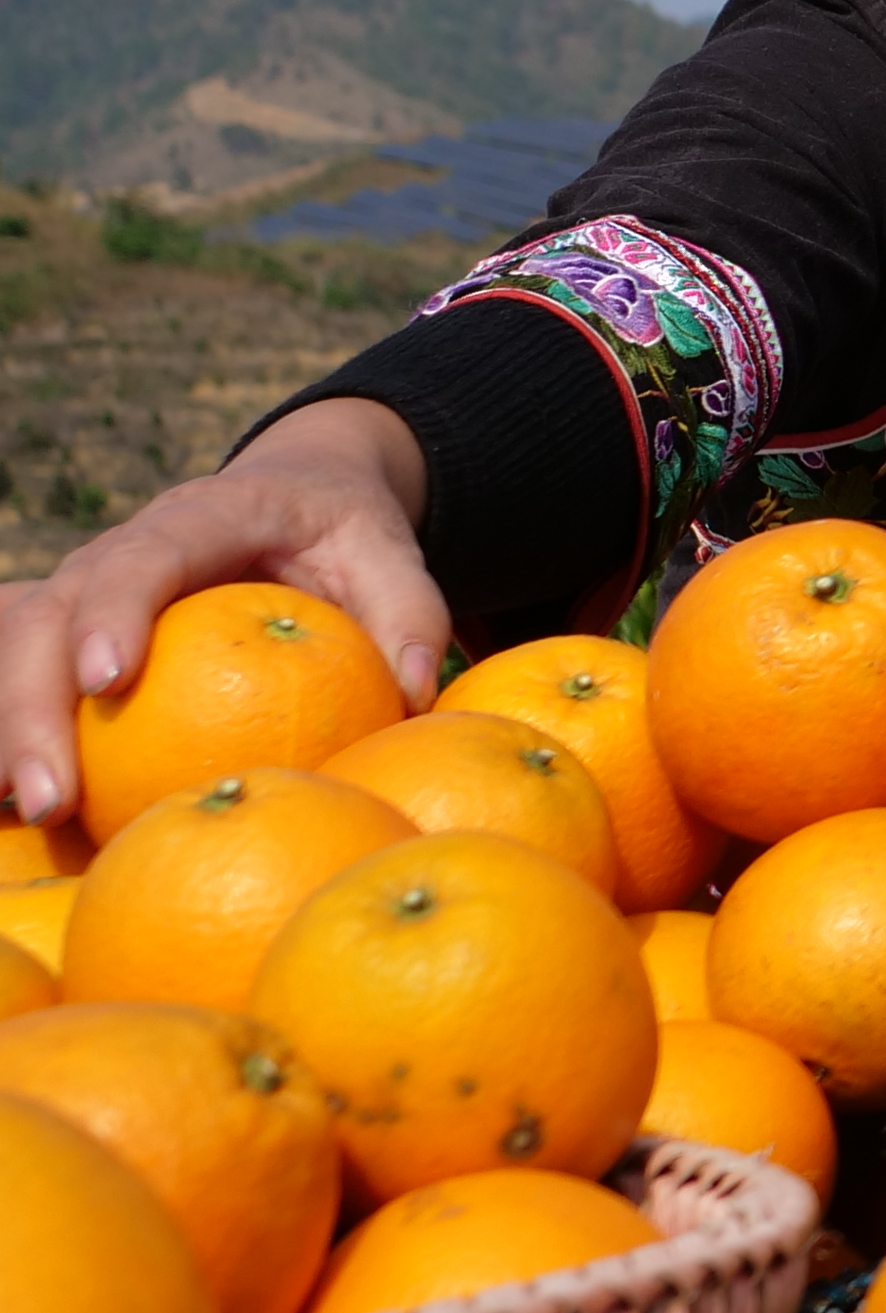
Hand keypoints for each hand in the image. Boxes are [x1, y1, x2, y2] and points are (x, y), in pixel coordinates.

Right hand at [0, 401, 440, 827]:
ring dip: (6, 730)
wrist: (295, 493)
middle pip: (47, 614)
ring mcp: (84, 589)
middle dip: (31, 705)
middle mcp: (121, 547)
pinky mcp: (70, 631)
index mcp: (203, 516)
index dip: (113, 612)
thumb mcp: (388, 551)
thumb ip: (411, 611)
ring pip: (12, 648)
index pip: (144, 556)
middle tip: (49, 798)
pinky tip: (12, 808)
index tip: (103, 682)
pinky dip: (10, 731)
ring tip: (23, 818)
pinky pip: (15, 672)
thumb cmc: (344, 532)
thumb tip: (417, 690)